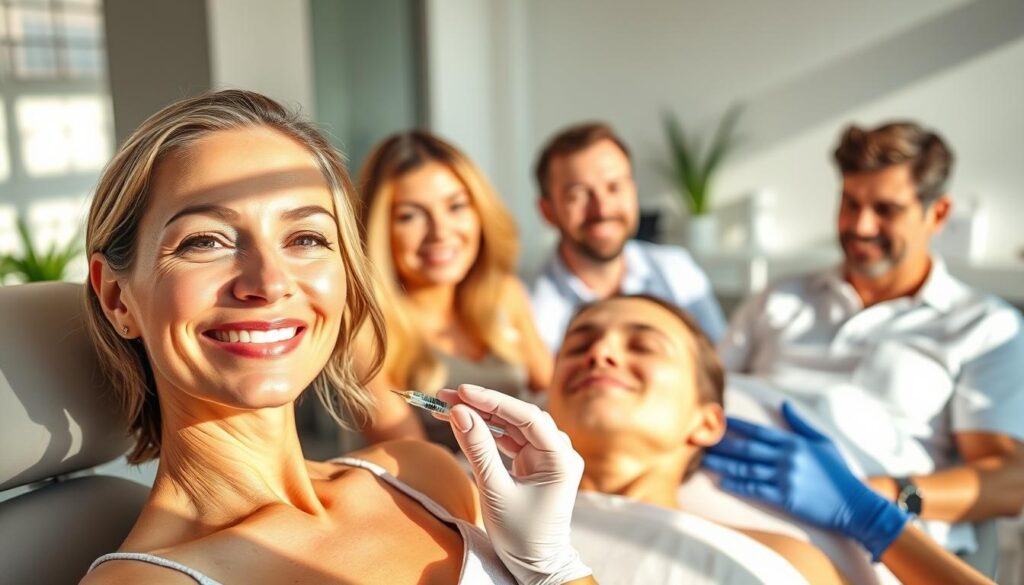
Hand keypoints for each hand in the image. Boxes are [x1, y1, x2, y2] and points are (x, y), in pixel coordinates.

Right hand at [438, 384, 591, 584]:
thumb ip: (478, 449)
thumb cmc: (522, 535)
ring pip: (513, 425)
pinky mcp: (537, 463)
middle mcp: (560, 452)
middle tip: (446, 396)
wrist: (537, 566)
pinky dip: (488, 432)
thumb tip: (459, 412)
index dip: (494, 400)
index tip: (462, 391)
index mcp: (560, 458)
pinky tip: (465, 423)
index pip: (527, 416)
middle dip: (482, 405)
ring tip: (448, 406)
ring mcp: (549, 457)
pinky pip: (511, 439)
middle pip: (519, 416)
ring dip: (482, 416)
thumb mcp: (495, 492)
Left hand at [703, 401, 908, 560]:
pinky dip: (738, 486)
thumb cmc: (839, 472)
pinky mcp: (786, 498)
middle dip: (723, 444)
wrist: (854, 504)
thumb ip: (800, 423)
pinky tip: (723, 483)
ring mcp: (785, 478)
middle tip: (703, 440)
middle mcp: (787, 458)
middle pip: (747, 449)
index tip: (718, 420)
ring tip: (705, 460)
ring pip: (747, 469)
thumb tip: (783, 403)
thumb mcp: (823, 441)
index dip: (736, 426)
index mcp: (794, 443)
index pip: (759, 431)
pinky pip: (757, 490)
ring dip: (724, 465)